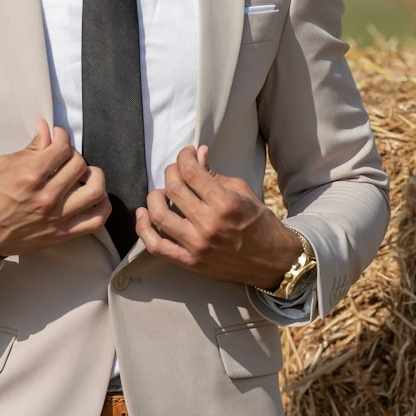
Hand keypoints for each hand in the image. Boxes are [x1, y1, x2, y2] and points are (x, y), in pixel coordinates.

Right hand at [0, 120, 109, 268]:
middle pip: (79, 165)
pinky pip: (95, 221)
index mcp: (29, 176)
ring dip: (95, 177)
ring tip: (85, 175)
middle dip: (74, 154)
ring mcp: (56, 218)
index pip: (62, 148)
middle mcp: (46, 197)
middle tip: (66, 156)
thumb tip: (47, 129)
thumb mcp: (4, 164)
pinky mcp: (61, 234)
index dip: (62, 137)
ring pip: (95, 191)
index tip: (58, 138)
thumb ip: (32, 148)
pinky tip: (96, 197)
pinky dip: (102, 206)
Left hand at [135, 145, 298, 287]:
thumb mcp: (243, 192)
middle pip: (173, 189)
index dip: (184, 156)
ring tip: (161, 192)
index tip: (187, 153)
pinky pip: (156, 246)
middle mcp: (208, 224)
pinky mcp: (190, 262)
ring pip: (159, 215)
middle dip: (171, 172)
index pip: (190, 172)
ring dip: (154, 197)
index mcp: (225, 203)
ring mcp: (197, 246)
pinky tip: (143, 214)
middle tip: (177, 170)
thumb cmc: (260, 224)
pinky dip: (143, 229)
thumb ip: (215, 175)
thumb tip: (198, 155)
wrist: (272, 262)